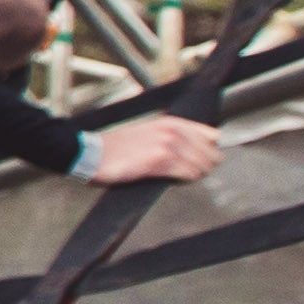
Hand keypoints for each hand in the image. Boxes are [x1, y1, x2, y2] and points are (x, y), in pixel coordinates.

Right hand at [81, 114, 223, 187]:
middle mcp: (172, 131)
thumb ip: (173, 136)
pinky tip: (174, 180)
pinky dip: (185, 181)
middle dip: (205, 166)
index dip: (210, 150)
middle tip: (192, 172)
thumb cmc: (115, 147)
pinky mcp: (159, 161)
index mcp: (170, 122)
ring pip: (202, 166)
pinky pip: (188, 174)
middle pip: (211, 153)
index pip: (211, 135)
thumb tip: (197, 148)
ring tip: (181, 177)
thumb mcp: (148, 132)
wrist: (92, 154)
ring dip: (195, 175)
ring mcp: (167, 145)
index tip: (203, 159)